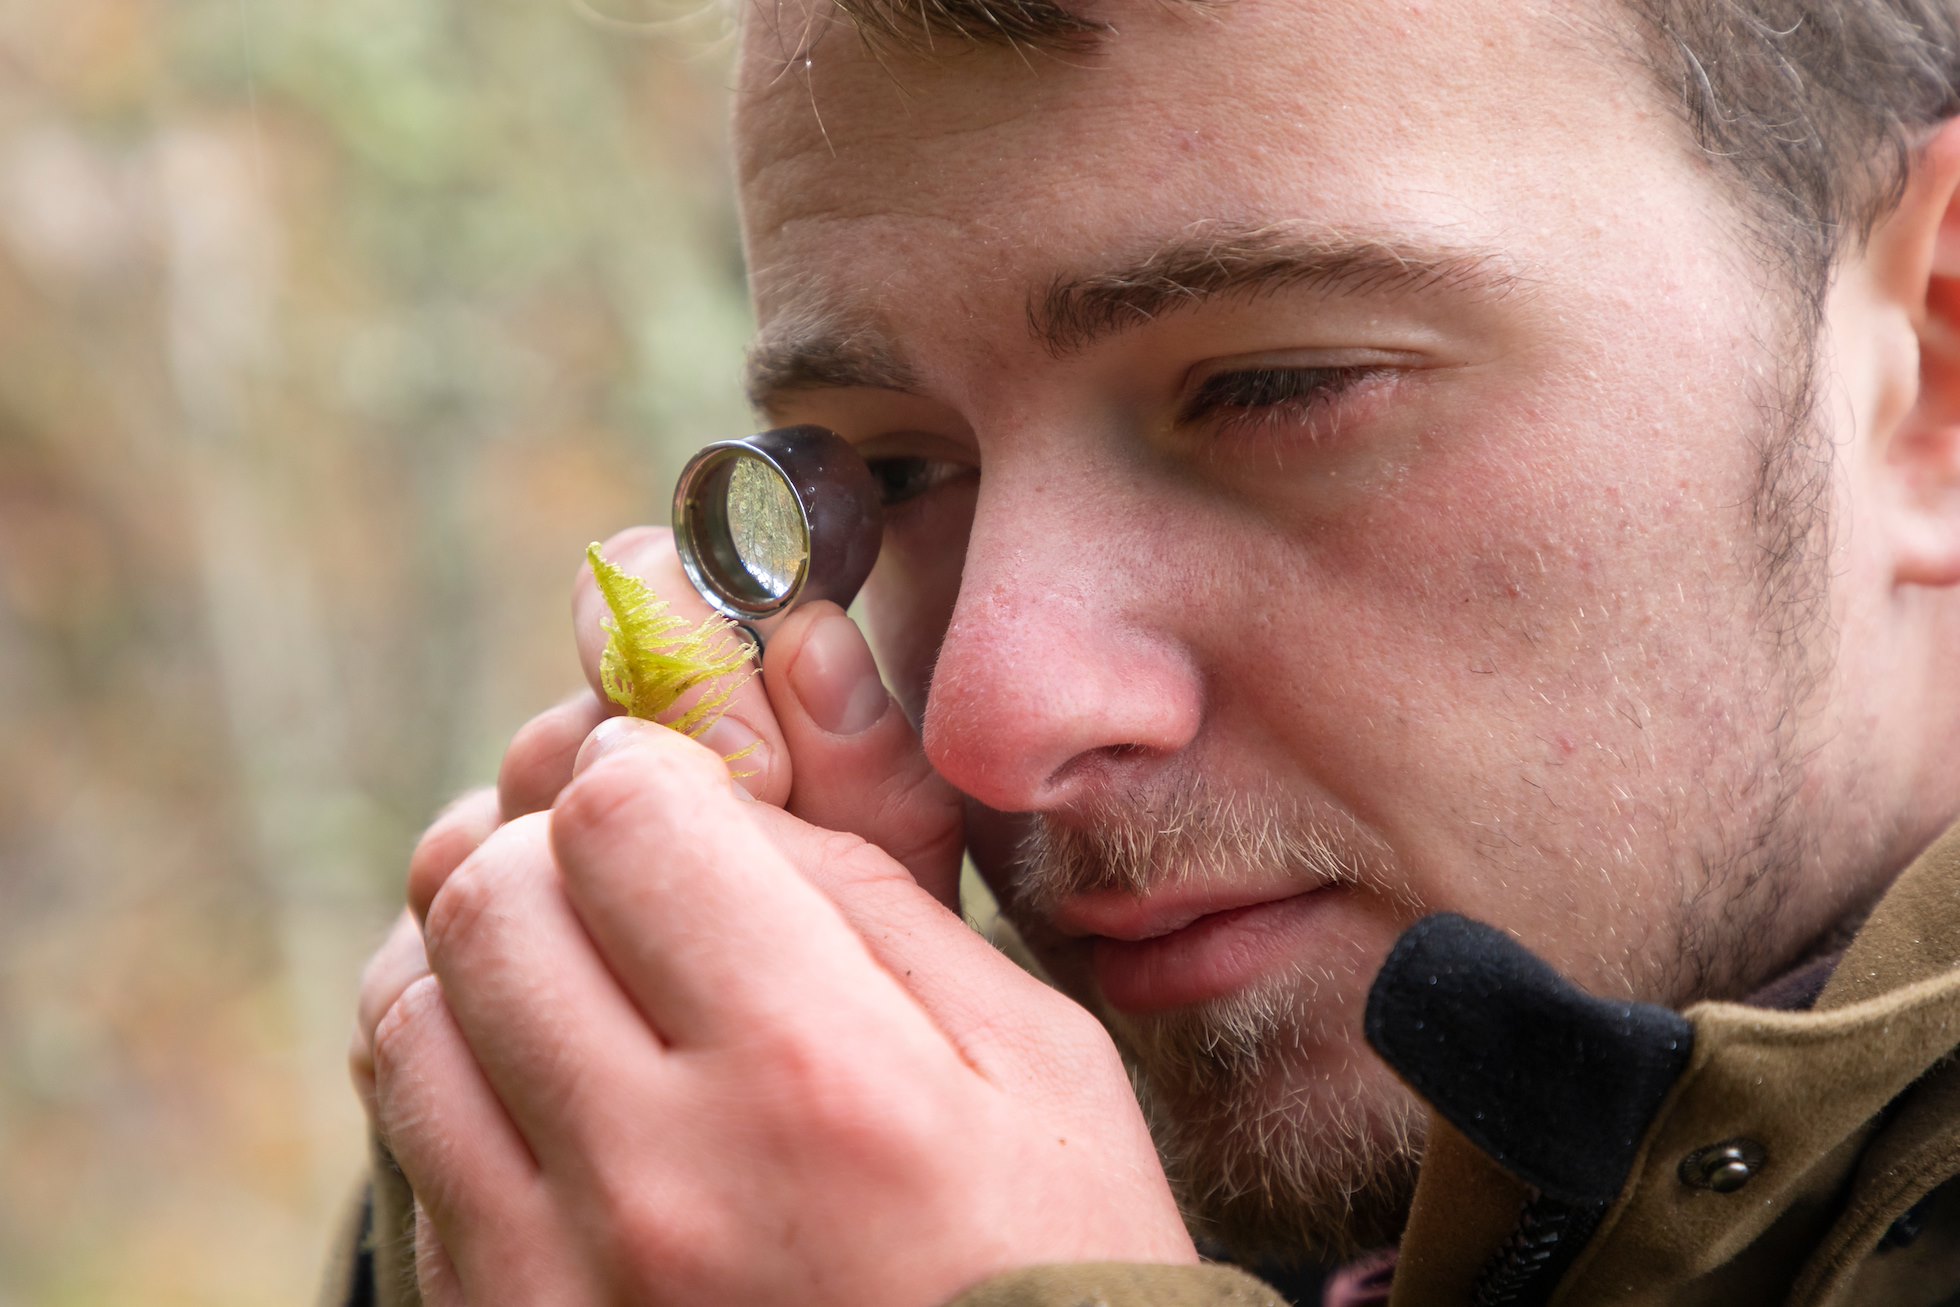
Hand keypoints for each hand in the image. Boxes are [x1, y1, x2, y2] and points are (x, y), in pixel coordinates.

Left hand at [352, 527, 1195, 1305]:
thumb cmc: (1043, 1266)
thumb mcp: (1034, 1063)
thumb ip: (882, 882)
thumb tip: (759, 722)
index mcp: (814, 1075)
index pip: (627, 814)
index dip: (656, 767)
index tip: (694, 798)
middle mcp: (653, 1177)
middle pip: (490, 894)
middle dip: (559, 845)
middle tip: (637, 879)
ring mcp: (551, 1277)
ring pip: (410, 1012)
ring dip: (486, 952)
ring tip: (585, 972)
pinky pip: (405, 1144)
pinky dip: (457, 1069)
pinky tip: (553, 1082)